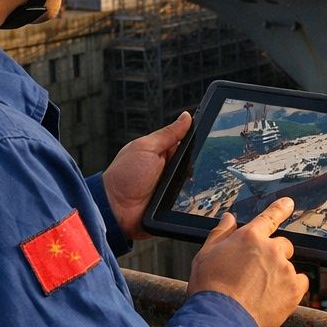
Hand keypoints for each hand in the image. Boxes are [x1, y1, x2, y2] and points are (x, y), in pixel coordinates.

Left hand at [102, 111, 191, 238]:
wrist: (115, 209)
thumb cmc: (124, 176)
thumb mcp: (146, 148)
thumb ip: (168, 134)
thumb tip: (186, 117)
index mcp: (161, 152)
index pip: (187, 142)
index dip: (198, 140)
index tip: (211, 136)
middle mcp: (168, 168)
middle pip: (193, 162)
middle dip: (199, 163)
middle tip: (198, 164)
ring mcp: (171, 187)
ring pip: (195, 181)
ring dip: (198, 181)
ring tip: (195, 182)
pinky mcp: (173, 204)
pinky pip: (190, 199)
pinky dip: (194, 197)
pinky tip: (195, 195)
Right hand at [189, 197, 307, 326]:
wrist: (220, 319)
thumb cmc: (209, 287)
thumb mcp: (206, 255)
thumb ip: (220, 233)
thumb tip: (229, 218)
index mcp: (249, 237)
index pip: (269, 217)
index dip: (280, 209)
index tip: (288, 203)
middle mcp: (270, 249)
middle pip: (283, 246)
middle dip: (274, 256)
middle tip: (258, 274)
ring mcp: (284, 269)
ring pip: (288, 267)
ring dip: (279, 275)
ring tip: (259, 293)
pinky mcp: (294, 289)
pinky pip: (300, 283)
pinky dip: (291, 289)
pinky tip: (274, 299)